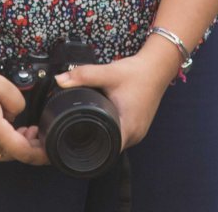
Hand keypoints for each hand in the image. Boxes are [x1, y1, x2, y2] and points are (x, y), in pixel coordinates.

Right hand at [0, 51, 48, 165]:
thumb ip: (17, 100)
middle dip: (28, 145)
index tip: (49, 152)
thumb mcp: (0, 84)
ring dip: (15, 142)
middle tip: (37, 131)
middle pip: (13, 153)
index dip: (39, 154)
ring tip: (23, 127)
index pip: (23, 152)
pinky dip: (2, 140)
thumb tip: (16, 112)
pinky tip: (4, 124)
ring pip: (1, 151)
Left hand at [54, 39, 180, 149]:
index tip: (74, 142)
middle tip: (75, 132)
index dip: (89, 148)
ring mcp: (139, 132)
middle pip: (110, 148)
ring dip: (103, 134)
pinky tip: (103, 118)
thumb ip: (83, 75)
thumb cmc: (136, 72)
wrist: (157, 66)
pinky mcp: (139, 125)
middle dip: (93, 140)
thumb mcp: (108, 73)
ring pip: (116, 141)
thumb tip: (60, 80)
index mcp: (127, 128)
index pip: (105, 151)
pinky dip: (112, 127)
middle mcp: (135, 135)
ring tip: (87, 125)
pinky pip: (122, 133)